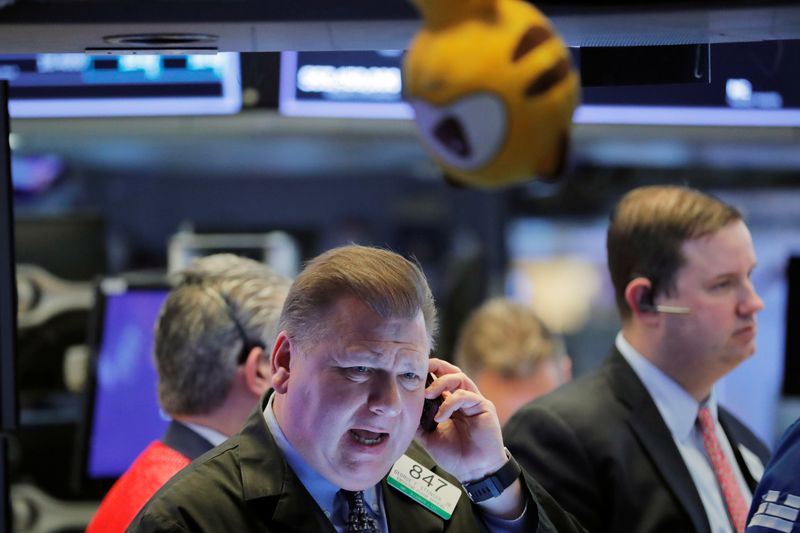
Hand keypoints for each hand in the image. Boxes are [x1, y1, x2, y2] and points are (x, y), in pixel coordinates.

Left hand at [416, 358, 507, 482]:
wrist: (473, 472)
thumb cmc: (455, 455)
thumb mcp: (429, 437)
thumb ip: (419, 422)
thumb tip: (403, 411)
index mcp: (451, 403)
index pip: (441, 378)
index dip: (428, 372)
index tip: (412, 373)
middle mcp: (463, 398)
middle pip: (451, 371)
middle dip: (436, 366)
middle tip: (420, 371)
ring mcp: (474, 401)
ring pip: (459, 378)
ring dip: (440, 383)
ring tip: (427, 394)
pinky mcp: (483, 406)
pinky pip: (465, 395)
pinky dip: (450, 403)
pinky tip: (440, 417)